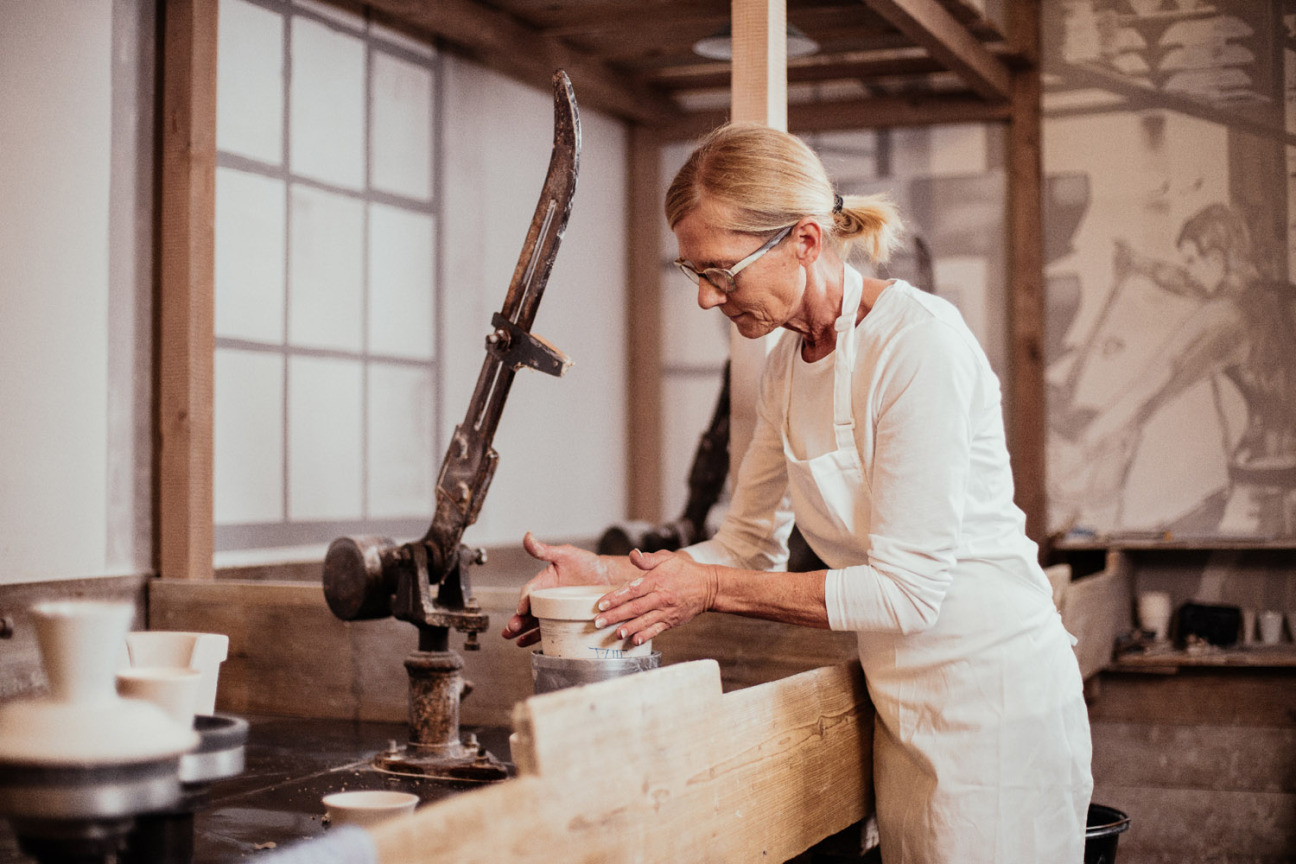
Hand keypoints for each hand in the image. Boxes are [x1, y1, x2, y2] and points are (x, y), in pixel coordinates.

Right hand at [501, 532, 618, 647]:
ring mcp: (555, 610)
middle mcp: (547, 598)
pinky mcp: (564, 620)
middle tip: (511, 629)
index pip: (530, 592)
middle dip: (518, 620)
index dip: (524, 600)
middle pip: (528, 610)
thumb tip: (527, 536)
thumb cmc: (587, 564)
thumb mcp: (566, 554)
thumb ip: (546, 550)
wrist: (608, 578)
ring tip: (513, 638)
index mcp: (545, 582)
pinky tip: (525, 643)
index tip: (521, 609)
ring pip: (535, 622)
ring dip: (523, 631)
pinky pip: (548, 630)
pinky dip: (536, 637)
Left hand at [592, 549, 717, 645]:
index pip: (633, 590)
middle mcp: (661, 598)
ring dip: (629, 628)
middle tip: (598, 622)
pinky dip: (646, 636)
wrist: (708, 588)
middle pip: (635, 608)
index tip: (601, 604)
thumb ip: (647, 559)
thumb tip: (632, 554)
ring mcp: (666, 611)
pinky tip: (635, 641)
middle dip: (615, 616)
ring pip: (644, 621)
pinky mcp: (671, 621)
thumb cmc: (684, 571)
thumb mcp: (666, 558)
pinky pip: (657, 630)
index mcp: (657, 581)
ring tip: (615, 634)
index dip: (616, 597)